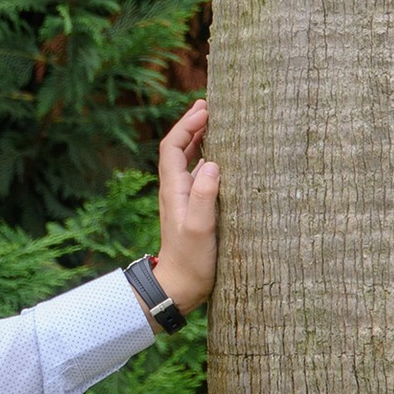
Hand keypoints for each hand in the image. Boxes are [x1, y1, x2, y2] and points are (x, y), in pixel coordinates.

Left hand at [154, 99, 218, 314]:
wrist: (180, 289)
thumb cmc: (191, 262)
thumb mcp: (199, 229)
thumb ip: (204, 196)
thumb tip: (210, 163)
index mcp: (173, 189)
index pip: (172, 146)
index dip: (187, 125)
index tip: (205, 109)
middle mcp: (175, 190)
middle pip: (177, 148)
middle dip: (192, 124)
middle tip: (211, 105)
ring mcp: (183, 199)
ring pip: (187, 160)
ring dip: (199, 139)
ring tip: (216, 122)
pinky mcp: (193, 209)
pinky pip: (197, 175)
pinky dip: (206, 158)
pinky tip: (221, 157)